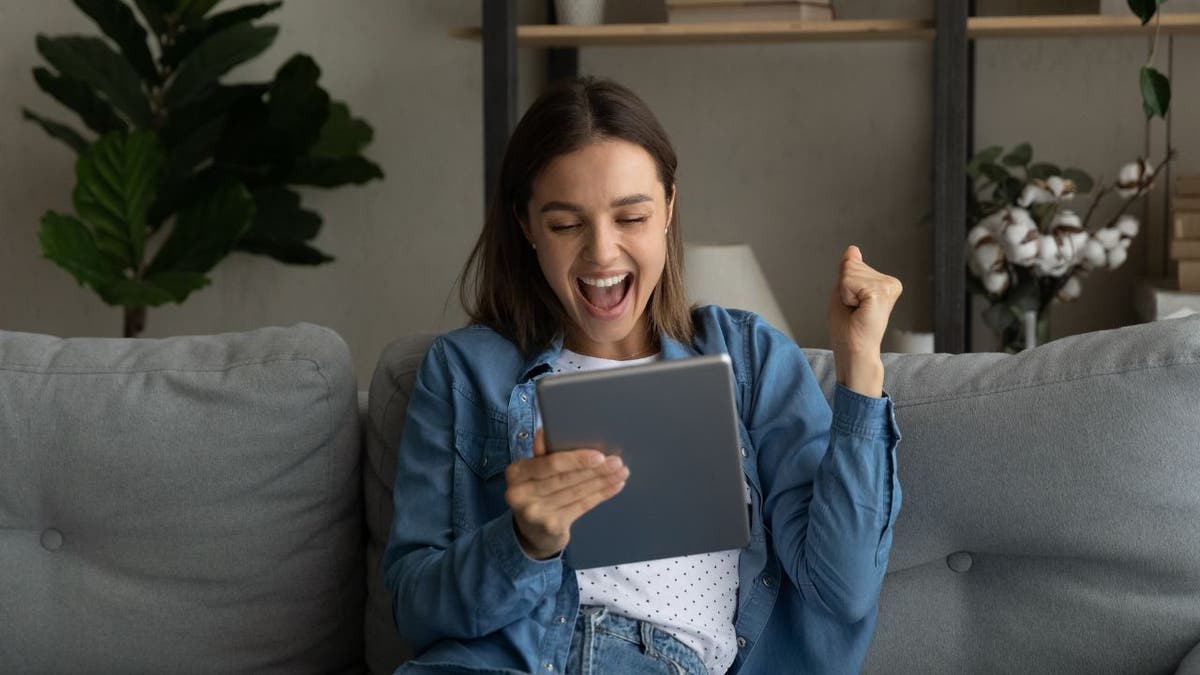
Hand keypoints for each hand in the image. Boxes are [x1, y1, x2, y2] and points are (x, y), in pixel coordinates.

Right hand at [504, 429, 628, 558]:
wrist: (532, 534)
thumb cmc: (536, 492)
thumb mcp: (532, 472)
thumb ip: (542, 454)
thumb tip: (545, 431)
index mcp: (516, 472)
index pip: (550, 463)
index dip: (576, 459)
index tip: (599, 455)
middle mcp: (521, 493)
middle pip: (565, 478)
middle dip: (595, 470)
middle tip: (617, 462)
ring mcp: (535, 513)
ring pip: (576, 492)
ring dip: (602, 481)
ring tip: (621, 472)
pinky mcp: (551, 526)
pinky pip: (581, 506)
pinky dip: (601, 495)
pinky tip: (615, 486)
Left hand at [827, 245, 902, 397]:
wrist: (854, 350)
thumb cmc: (848, 328)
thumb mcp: (843, 293)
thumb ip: (849, 271)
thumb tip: (853, 249)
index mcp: (883, 282)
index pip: (851, 264)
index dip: (843, 286)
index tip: (852, 305)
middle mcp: (890, 282)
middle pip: (851, 266)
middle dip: (843, 288)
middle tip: (853, 310)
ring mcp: (888, 286)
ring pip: (849, 272)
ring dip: (845, 294)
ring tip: (856, 311)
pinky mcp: (881, 291)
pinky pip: (849, 281)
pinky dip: (845, 296)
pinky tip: (858, 311)